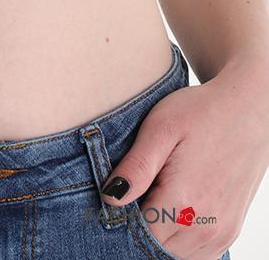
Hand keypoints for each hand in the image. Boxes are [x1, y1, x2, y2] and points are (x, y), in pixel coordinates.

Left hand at [100, 56, 268, 257]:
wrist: (248, 112)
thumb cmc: (202, 113)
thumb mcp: (161, 128)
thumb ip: (136, 167)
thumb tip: (110, 197)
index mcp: (183, 202)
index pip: (139, 235)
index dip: (120, 219)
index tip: (117, 194)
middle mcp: (205, 226)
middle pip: (156, 249)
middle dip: (138, 228)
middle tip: (134, 192)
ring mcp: (221, 234)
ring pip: (175, 255)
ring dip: (160, 236)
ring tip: (153, 197)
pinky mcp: (230, 232)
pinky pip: (197, 255)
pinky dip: (180, 242)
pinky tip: (171, 212)